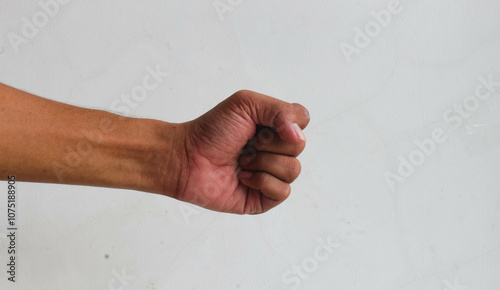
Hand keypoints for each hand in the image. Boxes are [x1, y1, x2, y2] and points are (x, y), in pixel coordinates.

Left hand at [175, 90, 309, 213]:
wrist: (187, 157)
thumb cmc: (212, 130)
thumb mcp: (246, 103)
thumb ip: (281, 110)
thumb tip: (299, 137)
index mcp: (274, 127)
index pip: (302, 121)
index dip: (284, 123)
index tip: (258, 125)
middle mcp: (275, 151)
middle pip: (299, 147)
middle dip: (268, 144)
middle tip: (245, 144)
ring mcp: (271, 175)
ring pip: (293, 170)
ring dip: (263, 163)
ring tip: (241, 162)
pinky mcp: (264, 198)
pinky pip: (283, 191)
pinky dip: (262, 182)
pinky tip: (242, 178)